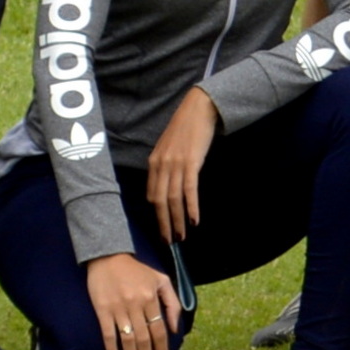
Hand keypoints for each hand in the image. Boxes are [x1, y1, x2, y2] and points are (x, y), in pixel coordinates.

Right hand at [86, 252, 182, 349]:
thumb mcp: (161, 280)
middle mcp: (136, 305)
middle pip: (144, 340)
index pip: (160, 331)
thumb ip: (172, 303)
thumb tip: (175, 329)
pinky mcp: (102, 310)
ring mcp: (118, 308)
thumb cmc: (136, 270)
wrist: (107, 256)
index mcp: (151, 299)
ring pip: (128, 341)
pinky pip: (108, 336)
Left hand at [147, 89, 217, 244]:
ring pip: (173, 199)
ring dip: (177, 220)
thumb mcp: (169, 147)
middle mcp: (161, 165)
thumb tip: (168, 186)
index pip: (151, 195)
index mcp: (154, 162)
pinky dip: (191, 207)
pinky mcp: (191, 162)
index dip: (156, 215)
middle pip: (159, 201)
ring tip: (182, 236)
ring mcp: (175, 164)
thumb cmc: (186, 128)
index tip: (162, 229)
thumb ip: (165, 166)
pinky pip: (189, 190)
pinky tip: (195, 220)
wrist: (199, 108)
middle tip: (169, 241)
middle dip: (164, 224)